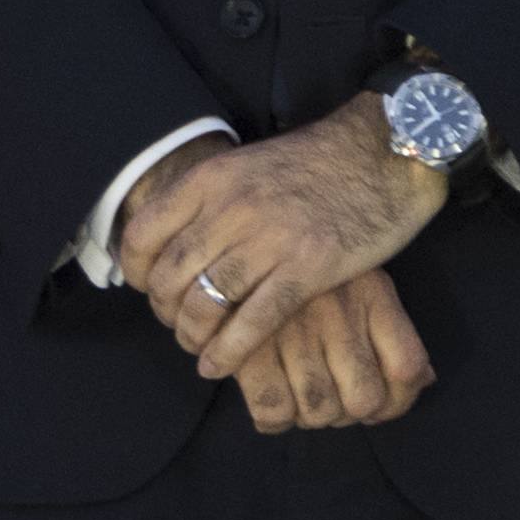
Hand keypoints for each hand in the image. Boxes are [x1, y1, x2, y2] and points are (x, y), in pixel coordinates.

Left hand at [121, 104, 447, 382]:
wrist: (383, 154)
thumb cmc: (316, 162)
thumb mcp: (247, 164)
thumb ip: (210, 198)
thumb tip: (174, 236)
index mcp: (211, 179)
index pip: (143, 234)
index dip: (136, 272)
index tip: (146, 288)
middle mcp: (231, 208)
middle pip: (171, 276)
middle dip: (166, 311)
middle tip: (176, 323)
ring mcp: (268, 240)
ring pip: (205, 304)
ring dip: (192, 336)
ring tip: (197, 347)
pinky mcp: (306, 269)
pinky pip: (252, 323)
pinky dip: (228, 352)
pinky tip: (218, 365)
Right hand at [220, 268, 434, 433]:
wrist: (237, 228)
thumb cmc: (304, 256)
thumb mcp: (360, 275)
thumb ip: (392, 328)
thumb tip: (425, 380)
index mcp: (371, 294)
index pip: (406, 368)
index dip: (398, 402)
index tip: (378, 407)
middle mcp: (338, 314)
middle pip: (364, 400)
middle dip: (348, 415)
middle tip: (331, 404)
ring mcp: (293, 331)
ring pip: (320, 411)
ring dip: (311, 418)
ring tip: (299, 402)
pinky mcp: (249, 346)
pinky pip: (273, 410)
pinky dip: (274, 420)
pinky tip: (270, 405)